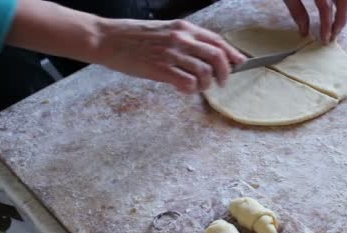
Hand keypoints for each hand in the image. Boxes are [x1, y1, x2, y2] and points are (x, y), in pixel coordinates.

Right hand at [95, 19, 245, 92]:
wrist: (107, 39)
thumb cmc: (134, 37)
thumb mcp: (165, 31)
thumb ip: (186, 40)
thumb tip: (207, 55)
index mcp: (183, 28)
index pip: (218, 41)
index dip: (232, 54)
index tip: (240, 63)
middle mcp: (181, 39)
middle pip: (217, 57)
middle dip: (225, 73)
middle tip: (222, 82)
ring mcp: (171, 54)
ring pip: (204, 72)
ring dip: (205, 84)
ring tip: (198, 87)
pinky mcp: (161, 69)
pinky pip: (188, 83)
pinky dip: (191, 90)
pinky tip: (184, 89)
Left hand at [283, 0, 346, 42]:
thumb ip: (296, 10)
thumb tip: (303, 32)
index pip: (326, 7)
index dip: (327, 25)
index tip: (325, 40)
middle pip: (346, 1)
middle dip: (342, 20)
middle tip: (335, 35)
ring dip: (344, 12)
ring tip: (336, 26)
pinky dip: (342, 3)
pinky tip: (336, 12)